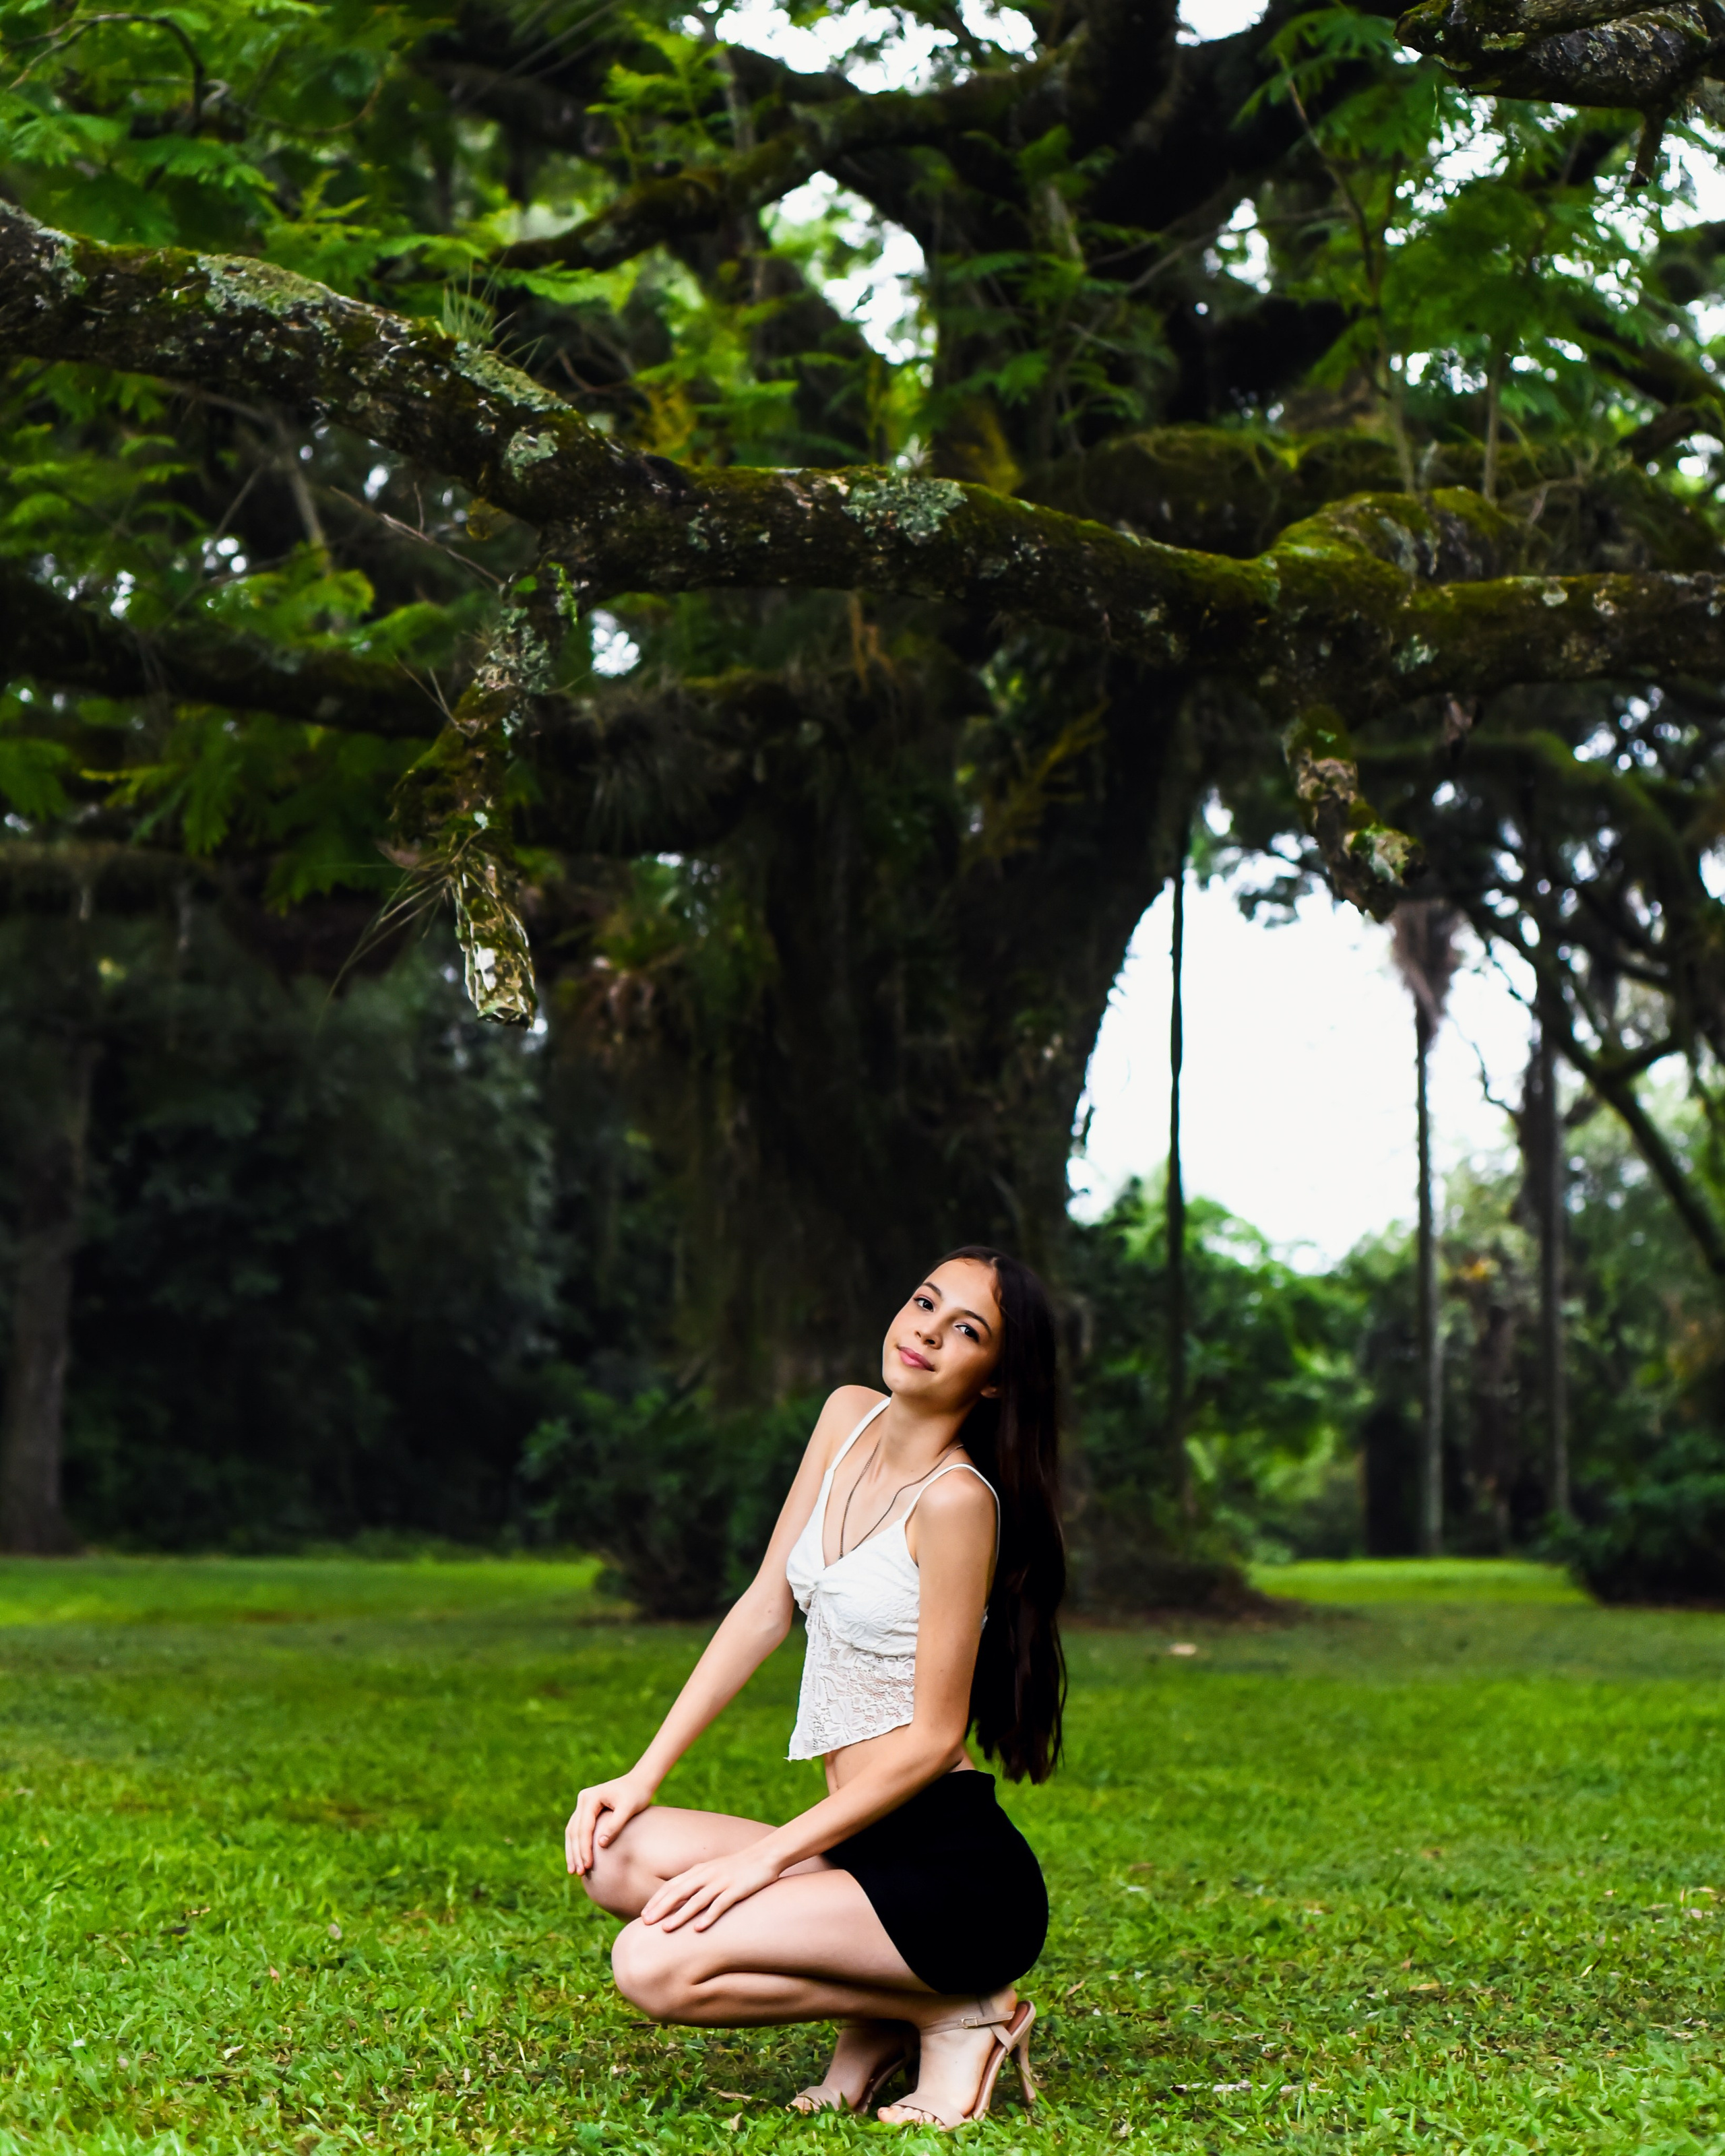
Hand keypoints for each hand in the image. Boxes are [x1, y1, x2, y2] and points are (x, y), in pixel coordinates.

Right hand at [566, 1768, 655, 1876]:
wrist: (640, 1782)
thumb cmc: (637, 1794)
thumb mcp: (629, 1808)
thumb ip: (615, 1825)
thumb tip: (601, 1844)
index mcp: (590, 1797)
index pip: (584, 1828)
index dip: (585, 1848)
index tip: (588, 1865)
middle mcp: (583, 1799)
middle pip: (574, 1831)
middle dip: (576, 1853)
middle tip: (578, 1873)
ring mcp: (583, 1804)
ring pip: (572, 1832)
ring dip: (572, 1852)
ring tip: (573, 1871)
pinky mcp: (587, 1810)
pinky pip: (577, 1830)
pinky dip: (576, 1845)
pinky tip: (578, 1860)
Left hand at [640, 1843, 782, 1931]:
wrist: (765, 1857)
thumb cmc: (737, 1868)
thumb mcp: (713, 1872)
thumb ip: (697, 1883)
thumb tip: (680, 1901)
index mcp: (699, 1870)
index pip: (672, 1885)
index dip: (656, 1900)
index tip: (643, 1915)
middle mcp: (707, 1874)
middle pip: (679, 1891)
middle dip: (661, 1908)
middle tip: (645, 1923)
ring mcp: (722, 1881)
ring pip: (696, 1899)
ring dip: (680, 1915)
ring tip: (666, 1929)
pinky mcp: (737, 1889)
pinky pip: (720, 1904)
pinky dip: (708, 1916)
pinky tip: (698, 1929)